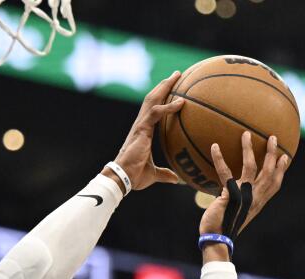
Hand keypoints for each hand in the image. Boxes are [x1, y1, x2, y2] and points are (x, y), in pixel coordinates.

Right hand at [109, 72, 185, 191]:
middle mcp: (141, 124)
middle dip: (164, 85)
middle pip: (152, 98)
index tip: (174, 89)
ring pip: (152, 99)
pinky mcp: (142, 129)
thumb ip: (165, 174)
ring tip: (177, 76)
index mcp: (143, 131)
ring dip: (165, 86)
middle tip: (177, 74)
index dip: (162, 97)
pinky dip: (168, 106)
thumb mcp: (154, 174)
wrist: (123, 178)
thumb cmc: (134, 176)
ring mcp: (140, 124)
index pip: (154, 108)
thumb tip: (176, 179)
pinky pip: (156, 112)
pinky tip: (181, 102)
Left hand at [199, 131, 289, 236]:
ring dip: (249, 149)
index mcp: (258, 202)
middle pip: (268, 172)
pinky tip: (215, 146)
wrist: (216, 239)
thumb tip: (229, 190)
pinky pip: (225, 172)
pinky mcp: (230, 195)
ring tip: (247, 134)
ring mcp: (243, 195)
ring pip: (251, 167)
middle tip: (273, 138)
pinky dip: (219, 159)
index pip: (275, 185)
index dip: (281, 170)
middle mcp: (254, 197)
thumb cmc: (222, 227)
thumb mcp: (236, 212)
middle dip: (272, 154)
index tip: (285, 157)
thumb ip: (237, 200)